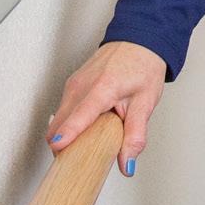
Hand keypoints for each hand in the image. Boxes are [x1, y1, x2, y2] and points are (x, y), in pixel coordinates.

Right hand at [47, 41, 167, 177]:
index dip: (68, 134)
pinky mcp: (71, 86)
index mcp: (102, 87)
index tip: (57, 148)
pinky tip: (86, 129)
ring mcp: (73, 84)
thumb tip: (127, 163)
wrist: (139, 41)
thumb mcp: (146, 102)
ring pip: (58, 120)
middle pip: (60, 124)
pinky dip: (68, 125)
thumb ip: (135, 135)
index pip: (79, 115)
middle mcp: (82, 85)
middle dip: (65, 146)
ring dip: (66, 136)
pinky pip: (62, 112)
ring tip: (86, 144)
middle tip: (80, 162)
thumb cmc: (143, 66)